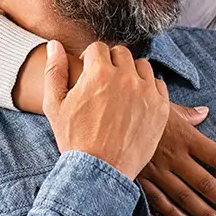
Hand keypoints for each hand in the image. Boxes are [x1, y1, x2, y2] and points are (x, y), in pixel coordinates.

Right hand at [43, 41, 169, 179]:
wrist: (99, 171)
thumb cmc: (74, 138)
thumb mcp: (55, 105)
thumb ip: (54, 70)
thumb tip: (54, 44)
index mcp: (98, 73)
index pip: (98, 48)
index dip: (90, 59)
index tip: (89, 73)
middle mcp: (125, 78)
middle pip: (121, 54)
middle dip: (111, 63)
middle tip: (104, 83)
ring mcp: (146, 92)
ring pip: (142, 66)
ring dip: (131, 73)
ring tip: (121, 91)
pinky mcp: (161, 108)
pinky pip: (158, 85)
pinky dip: (148, 89)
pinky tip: (136, 102)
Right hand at [139, 105, 215, 215]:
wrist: (104, 114)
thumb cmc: (137, 107)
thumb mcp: (164, 105)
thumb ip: (187, 113)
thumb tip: (205, 112)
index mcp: (185, 136)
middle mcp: (174, 156)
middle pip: (207, 183)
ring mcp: (156, 170)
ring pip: (186, 196)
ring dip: (206, 214)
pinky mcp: (140, 178)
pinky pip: (158, 199)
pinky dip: (173, 213)